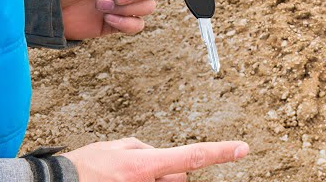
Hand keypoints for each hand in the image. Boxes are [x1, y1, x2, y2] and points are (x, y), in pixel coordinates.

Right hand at [61, 137, 246, 181]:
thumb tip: (163, 158)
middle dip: (168, 173)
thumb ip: (146, 150)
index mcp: (144, 165)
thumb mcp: (117, 147)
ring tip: (122, 178)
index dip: (220, 152)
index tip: (242, 149)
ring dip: (152, 181)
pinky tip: (121, 181)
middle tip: (139, 172)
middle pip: (179, 178)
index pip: (192, 156)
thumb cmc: (83, 167)